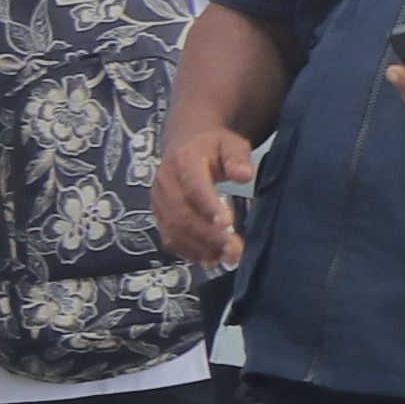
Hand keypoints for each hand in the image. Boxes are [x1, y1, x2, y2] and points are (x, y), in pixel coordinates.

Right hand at [154, 120, 259, 269]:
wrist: (186, 144)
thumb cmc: (213, 146)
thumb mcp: (231, 143)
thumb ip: (238, 158)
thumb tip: (245, 175)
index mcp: (182, 160)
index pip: (194, 186)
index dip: (208, 206)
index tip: (228, 224)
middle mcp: (165, 183)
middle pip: (182, 213)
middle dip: (209, 236)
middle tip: (235, 251)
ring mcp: (160, 202)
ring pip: (175, 230)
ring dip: (201, 248)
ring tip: (228, 259)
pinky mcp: (161, 217)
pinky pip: (171, 238)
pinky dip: (191, 252)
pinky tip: (212, 260)